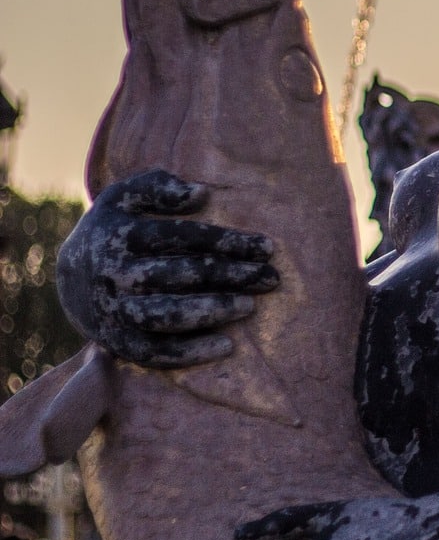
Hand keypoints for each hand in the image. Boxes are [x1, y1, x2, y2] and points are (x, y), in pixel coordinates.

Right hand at [56, 169, 276, 367]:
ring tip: (250, 306)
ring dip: (211, 311)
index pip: (181, 237)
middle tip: (271, 278)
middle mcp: (115, 274)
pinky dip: (188, 352)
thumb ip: (159, 186)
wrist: (66, 278)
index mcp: (121, 236)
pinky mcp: (116, 341)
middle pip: (179, 275)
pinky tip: (227, 345)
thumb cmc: (114, 230)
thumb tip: (201, 193)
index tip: (268, 248)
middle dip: (230, 276)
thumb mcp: (124, 197)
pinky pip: (152, 352)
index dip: (227, 242)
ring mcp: (114, 310)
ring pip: (165, 315)